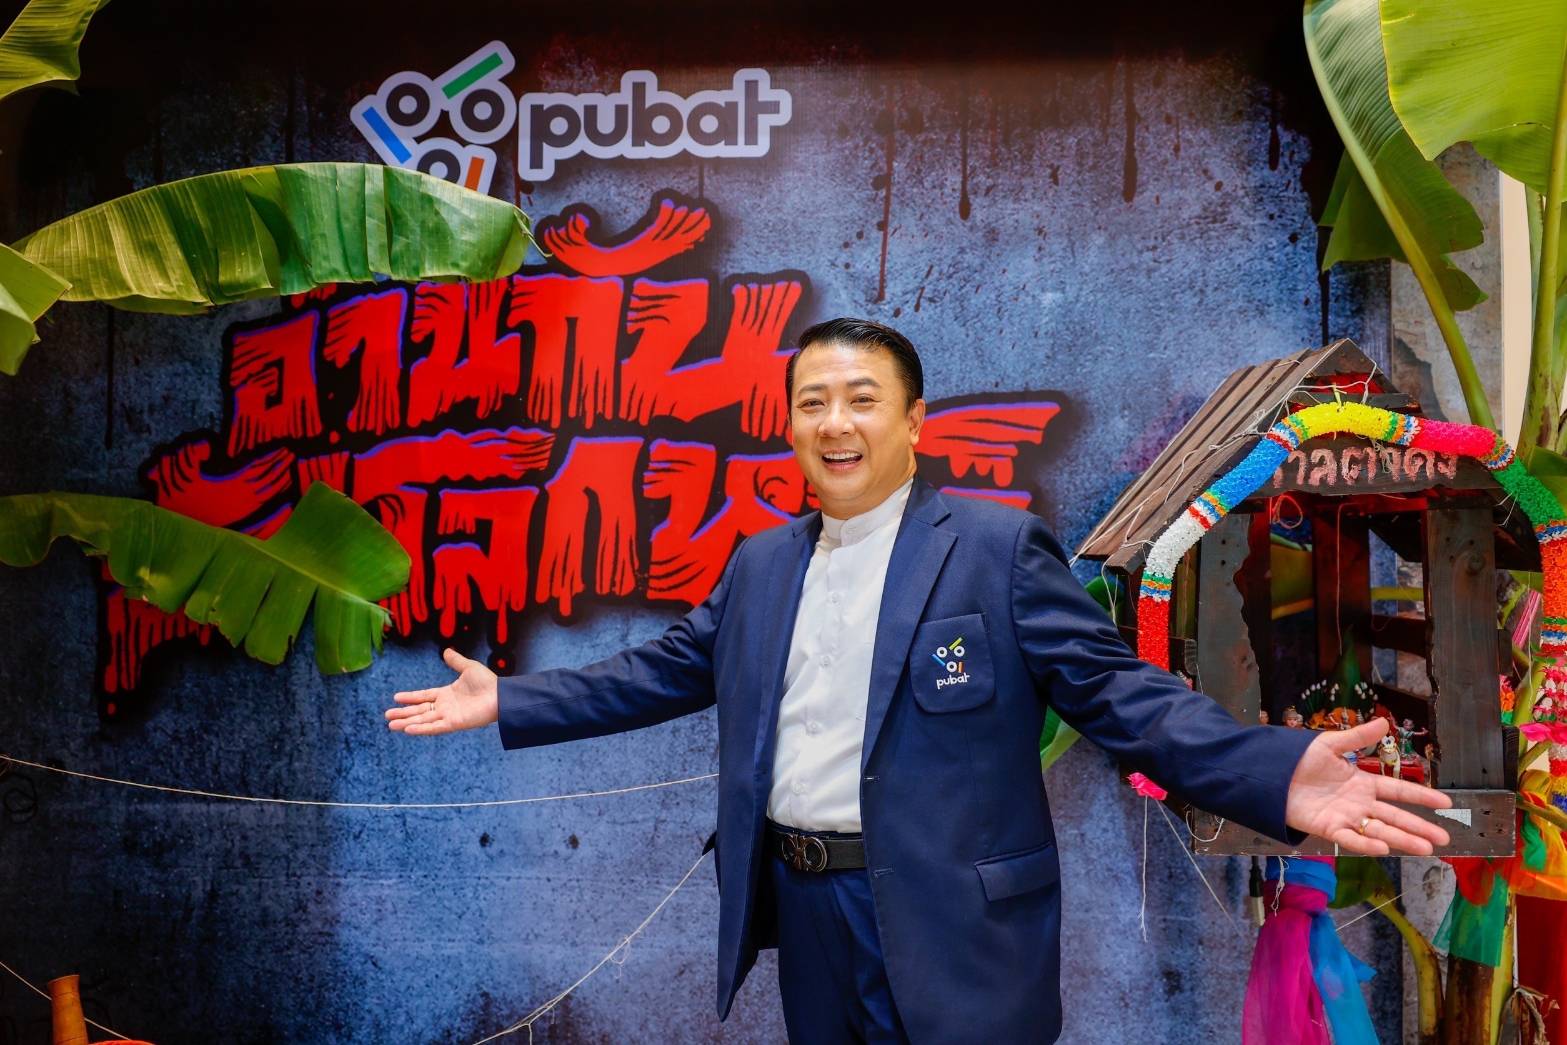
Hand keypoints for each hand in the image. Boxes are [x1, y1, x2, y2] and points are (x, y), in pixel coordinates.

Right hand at [385, 648, 499, 735]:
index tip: (395, 698)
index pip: (424, 696)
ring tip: (391, 726)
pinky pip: (434, 727)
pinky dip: (422, 728)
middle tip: (387, 716)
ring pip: (423, 720)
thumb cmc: (488, 682)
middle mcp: (445, 706)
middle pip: (420, 710)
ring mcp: (448, 716)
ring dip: (407, 723)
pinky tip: (408, 729)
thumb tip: (446, 651)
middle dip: (403, 713)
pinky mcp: (454, 723)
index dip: (410, 697)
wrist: (500, 695)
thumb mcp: (468, 667)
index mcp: (447, 694)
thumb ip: (456, 661)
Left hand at [1284, 718, 1452, 855]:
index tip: (1446, 803)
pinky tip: (1384, 847)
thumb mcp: (1330, 744)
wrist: (1269, 775)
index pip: (1398, 791)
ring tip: (1426, 848)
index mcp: (1361, 783)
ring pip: (1379, 830)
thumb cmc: (1298, 761)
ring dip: (1402, 839)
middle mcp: (1358, 803)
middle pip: (1394, 816)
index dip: (1421, 796)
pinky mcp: (1327, 828)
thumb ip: (1357, 737)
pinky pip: (1350, 838)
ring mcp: (1345, 817)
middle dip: (1419, 827)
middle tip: (1444, 839)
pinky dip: (1366, 843)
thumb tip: (1383, 722)